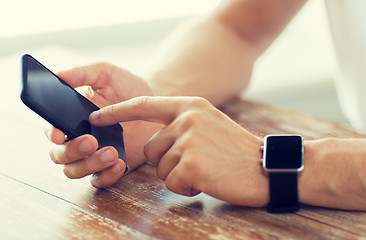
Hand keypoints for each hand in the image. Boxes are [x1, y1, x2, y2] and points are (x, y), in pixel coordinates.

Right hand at [46, 63, 161, 187]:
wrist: (153, 105)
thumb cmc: (126, 87)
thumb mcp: (106, 74)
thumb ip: (83, 73)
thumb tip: (59, 74)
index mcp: (70, 117)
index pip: (51, 129)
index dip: (51, 132)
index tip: (59, 133)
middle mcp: (77, 139)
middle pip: (59, 155)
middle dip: (72, 150)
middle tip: (91, 140)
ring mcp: (92, 155)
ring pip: (75, 171)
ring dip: (90, 164)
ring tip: (112, 152)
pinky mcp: (109, 167)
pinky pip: (99, 180)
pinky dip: (106, 176)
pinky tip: (120, 163)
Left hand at [89, 96, 268, 206]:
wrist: (266, 167)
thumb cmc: (236, 150)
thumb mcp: (209, 123)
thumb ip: (181, 124)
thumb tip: (155, 139)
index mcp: (190, 106)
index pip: (144, 105)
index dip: (117, 111)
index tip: (97, 116)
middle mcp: (186, 119)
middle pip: (150, 148)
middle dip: (167, 161)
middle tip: (197, 162)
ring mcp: (188, 141)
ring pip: (159, 167)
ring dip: (178, 174)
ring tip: (206, 169)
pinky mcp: (191, 164)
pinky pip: (172, 183)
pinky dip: (187, 187)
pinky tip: (208, 180)